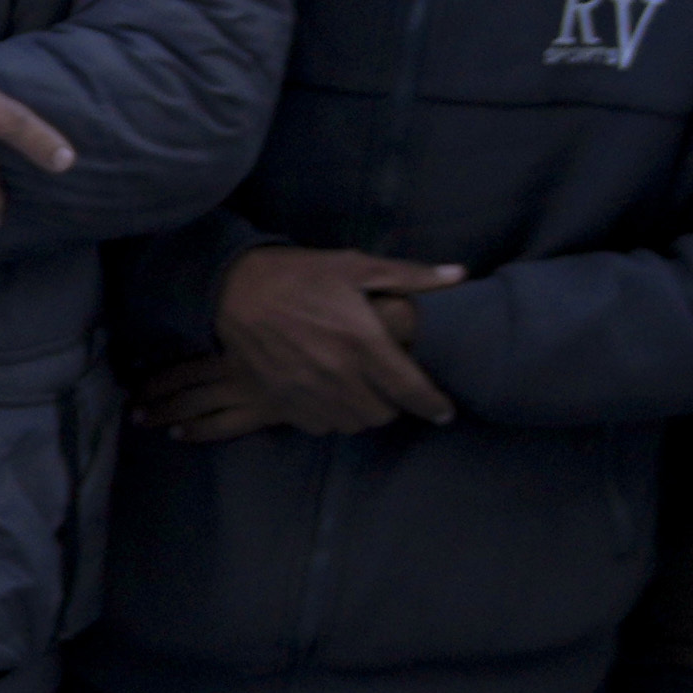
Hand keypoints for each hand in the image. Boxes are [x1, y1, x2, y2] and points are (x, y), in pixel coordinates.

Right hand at [203, 241, 461, 433]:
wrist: (233, 291)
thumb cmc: (299, 275)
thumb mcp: (356, 266)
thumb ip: (411, 275)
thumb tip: (460, 276)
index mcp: (363, 341)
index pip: (411, 389)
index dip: (434, 405)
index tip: (445, 413)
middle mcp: (338, 374)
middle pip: (383, 415)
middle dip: (394, 405)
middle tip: (392, 388)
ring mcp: (308, 392)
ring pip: (352, 425)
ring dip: (363, 413)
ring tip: (363, 393)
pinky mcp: (282, 402)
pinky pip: (320, 426)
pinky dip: (332, 417)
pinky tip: (331, 397)